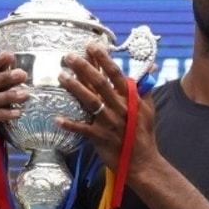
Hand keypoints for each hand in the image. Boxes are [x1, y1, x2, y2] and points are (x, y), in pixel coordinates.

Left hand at [54, 43, 158, 180]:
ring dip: (74, 88)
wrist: (143, 161)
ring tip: (61, 76)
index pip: (116, 74)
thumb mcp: (148, 109)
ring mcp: (109, 123)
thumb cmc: (143, 134)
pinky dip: (70, 124)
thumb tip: (151, 67)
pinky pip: (82, 129)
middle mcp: (120, 108)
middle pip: (99, 83)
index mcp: (131, 99)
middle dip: (84, 68)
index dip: (104, 59)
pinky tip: (57, 118)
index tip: (92, 46)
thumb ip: (145, 87)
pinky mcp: (100, 138)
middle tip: (69, 56)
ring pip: (90, 101)